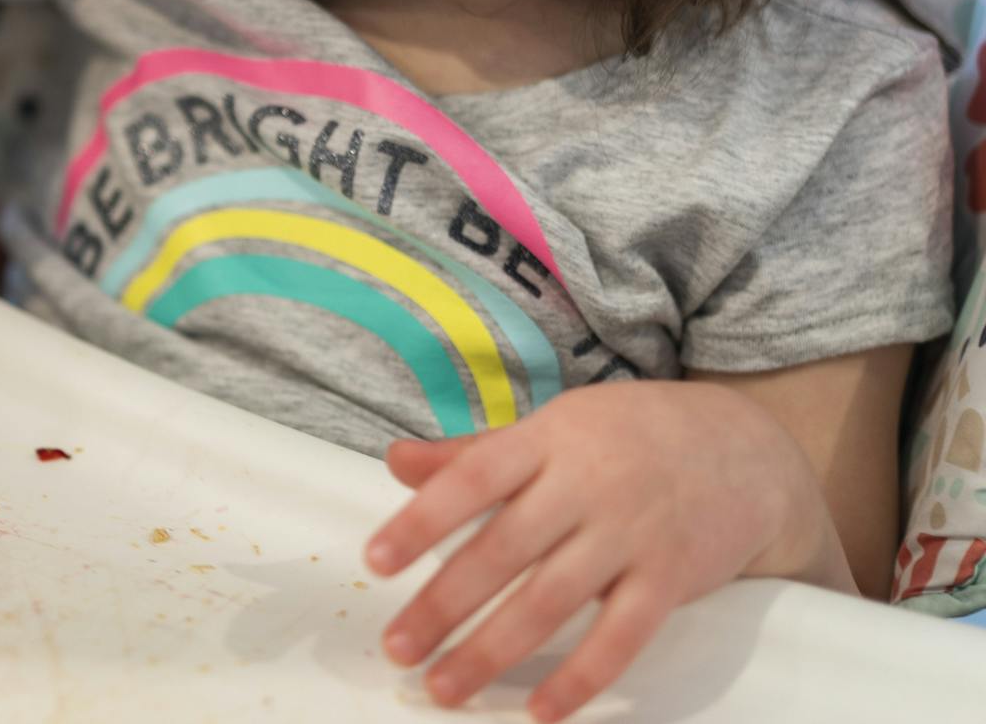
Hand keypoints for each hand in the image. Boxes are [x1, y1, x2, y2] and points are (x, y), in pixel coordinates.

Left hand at [363, 380, 840, 722]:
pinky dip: (580, 677)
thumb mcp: (552, 427)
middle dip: (443, 605)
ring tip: (443, 687)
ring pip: (550, 601)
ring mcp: (632, 533)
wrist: (748, 448)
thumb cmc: (628, 437)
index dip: (421, 520)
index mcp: (548, 439)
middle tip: (395, 649)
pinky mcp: (673, 579)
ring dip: (491, 650)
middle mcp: (587, 484)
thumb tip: (395, 461)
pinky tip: (540, 712)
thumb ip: (473, 452)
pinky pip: (621, 638)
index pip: (471, 478)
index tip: (374, 561)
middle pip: (502, 549)